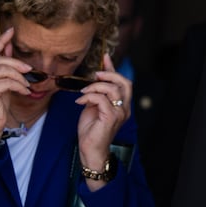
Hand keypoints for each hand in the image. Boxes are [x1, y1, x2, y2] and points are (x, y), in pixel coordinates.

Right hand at [0, 27, 31, 141]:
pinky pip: (6, 83)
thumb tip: (9, 45)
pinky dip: (18, 85)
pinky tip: (24, 91)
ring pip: (2, 70)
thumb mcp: (3, 82)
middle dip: (14, 61)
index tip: (12, 30)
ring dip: (18, 76)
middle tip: (27, 68)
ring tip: (26, 84)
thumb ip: (5, 66)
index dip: (0, 40)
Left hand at [76, 53, 131, 187]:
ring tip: (83, 93)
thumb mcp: (94, 107)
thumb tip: (94, 81)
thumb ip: (98, 95)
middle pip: (125, 83)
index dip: (113, 68)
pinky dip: (89, 97)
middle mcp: (125, 108)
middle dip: (109, 74)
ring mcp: (119, 113)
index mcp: (123, 105)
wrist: (90, 150)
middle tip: (95, 74)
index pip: (123, 82)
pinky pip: (101, 100)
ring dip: (95, 87)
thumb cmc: (92, 130)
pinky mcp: (110, 118)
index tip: (105, 56)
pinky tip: (80, 102)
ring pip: (112, 89)